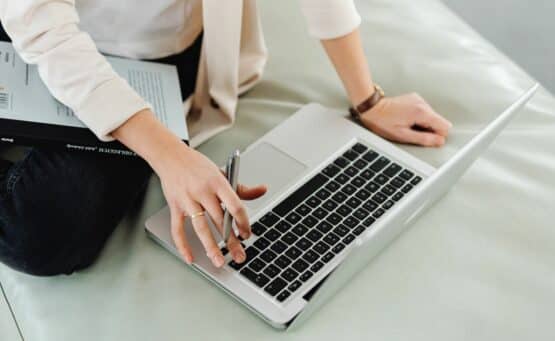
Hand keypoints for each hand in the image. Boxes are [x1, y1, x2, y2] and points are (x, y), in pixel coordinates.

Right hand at [112, 110, 266, 266]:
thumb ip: (241, 187)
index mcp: (217, 182)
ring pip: (200, 228)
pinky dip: (183, 245)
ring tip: (219, 261)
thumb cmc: (197, 166)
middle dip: (231, 241)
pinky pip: (178, 229)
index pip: (235, 205)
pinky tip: (190, 257)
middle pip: (220, 221)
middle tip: (240, 256)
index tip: (247, 234)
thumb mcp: (222, 172)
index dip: (243, 222)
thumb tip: (262, 190)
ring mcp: (188, 200)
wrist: (171, 156)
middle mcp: (203, 191)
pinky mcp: (175, 206)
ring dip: (211, 247)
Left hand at [359, 93, 451, 146]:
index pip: (445, 126)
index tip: (425, 137)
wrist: (372, 108)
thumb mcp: (403, 135)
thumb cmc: (383, 122)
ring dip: (423, 123)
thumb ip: (424, 139)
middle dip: (429, 129)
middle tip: (412, 130)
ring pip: (431, 116)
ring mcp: (419, 99)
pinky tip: (407, 119)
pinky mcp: (415, 98)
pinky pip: (424, 111)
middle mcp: (422, 103)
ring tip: (407, 124)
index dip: (437, 135)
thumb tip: (439, 141)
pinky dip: (419, 117)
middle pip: (438, 121)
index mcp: (421, 112)